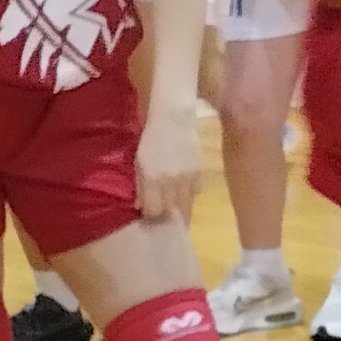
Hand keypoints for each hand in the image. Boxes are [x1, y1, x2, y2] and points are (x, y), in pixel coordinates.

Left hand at [134, 100, 202, 224]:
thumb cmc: (151, 139)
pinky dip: (188, 196)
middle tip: (161, 219)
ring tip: (174, 213)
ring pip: (186, 206)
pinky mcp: (201, 174)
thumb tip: (141, 207)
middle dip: (165, 218)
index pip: (153, 211)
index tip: (146, 216)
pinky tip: (183, 193)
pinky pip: (195, 194)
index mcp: (153, 179)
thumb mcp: (139, 162)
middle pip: (171, 212)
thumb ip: (141, 186)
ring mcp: (189, 178)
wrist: (175, 121)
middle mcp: (172, 182)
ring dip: (179, 211)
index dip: (149, 215)